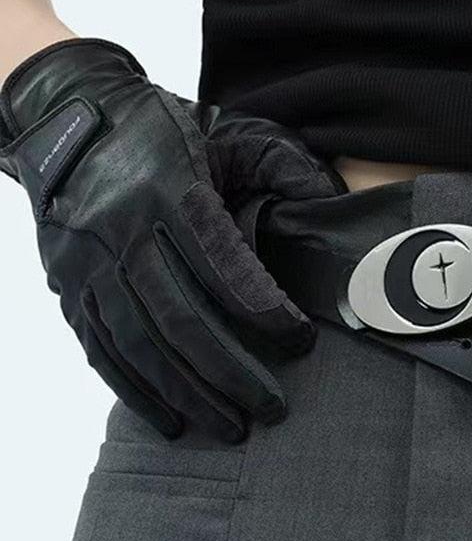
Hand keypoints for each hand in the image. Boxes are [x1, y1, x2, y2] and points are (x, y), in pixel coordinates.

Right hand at [0, 38, 344, 441]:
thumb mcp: (230, 131)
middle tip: (273, 408)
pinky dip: (135, 391)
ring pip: (139, 343)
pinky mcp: (67, 284)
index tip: (300, 341)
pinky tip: (170, 421)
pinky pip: (101, 349)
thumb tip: (334, 207)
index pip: (221, 263)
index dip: (263, 309)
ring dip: (187, 393)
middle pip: (180, 316)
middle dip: (230, 371)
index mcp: (169, 187)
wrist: (68, 114)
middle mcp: (121, 227)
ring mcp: (87, 261)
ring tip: (231, 427)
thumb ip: (285, 168)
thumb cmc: (163, 127)